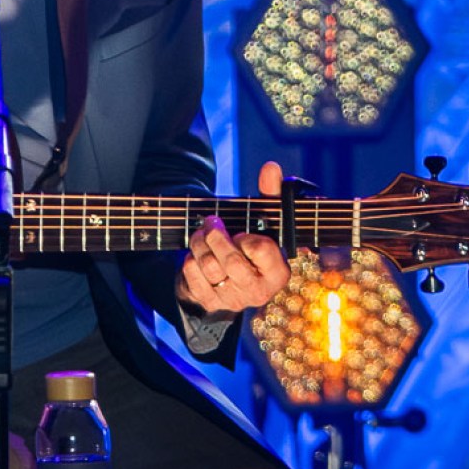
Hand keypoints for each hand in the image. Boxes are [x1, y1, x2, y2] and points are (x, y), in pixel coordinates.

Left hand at [175, 160, 291, 316]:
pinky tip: (197, 253)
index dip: (247, 237)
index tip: (242, 234)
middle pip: (230, 261)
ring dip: (199, 243)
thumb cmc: (250, 245)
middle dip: (215, 235)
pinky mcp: (209, 301)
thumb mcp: (263, 221)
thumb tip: (270, 167)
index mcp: (278, 273)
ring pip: (208, 266)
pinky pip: (192, 275)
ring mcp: (233, 299)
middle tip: (212, 223)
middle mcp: (258, 291)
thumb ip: (270, 194)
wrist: (230, 278)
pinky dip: (190, 259)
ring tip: (202, 234)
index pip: (260, 249)